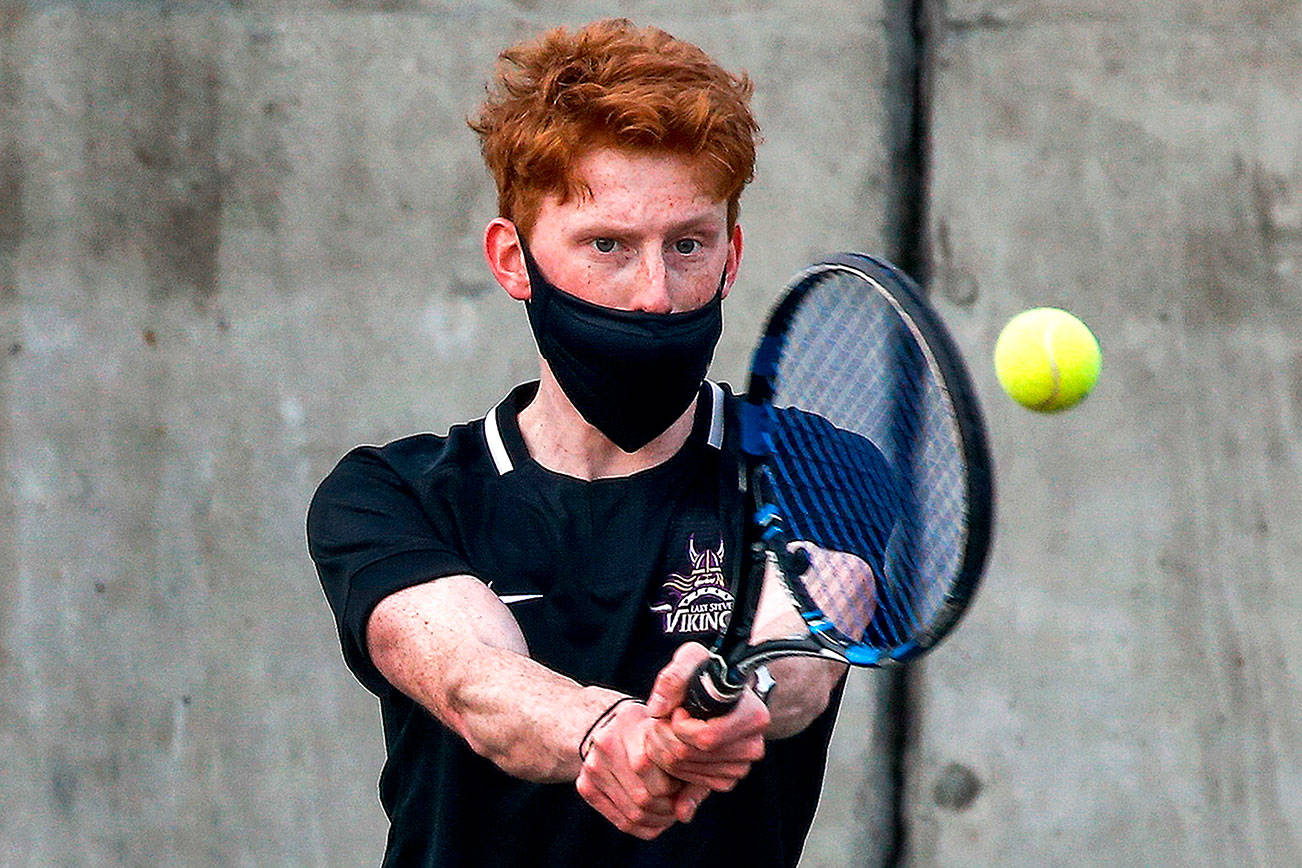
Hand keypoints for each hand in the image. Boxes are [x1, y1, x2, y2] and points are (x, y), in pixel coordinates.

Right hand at [575, 699, 689, 838]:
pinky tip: (654, 816)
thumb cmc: (657, 735)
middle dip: (668, 807)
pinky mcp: (585, 785)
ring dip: (658, 819)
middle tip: (678, 800)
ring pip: (633, 814)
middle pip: (643, 796)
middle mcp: (605, 741)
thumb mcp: (677, 743)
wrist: (616, 727)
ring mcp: (592, 765)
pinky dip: (644, 827)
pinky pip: (621, 823)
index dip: (675, 785)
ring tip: (668, 809)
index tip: (682, 781)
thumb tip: (684, 815)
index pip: (652, 768)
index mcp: (630, 720)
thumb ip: (689, 776)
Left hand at [643, 643, 768, 795]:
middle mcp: (752, 746)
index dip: (679, 726)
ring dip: (663, 751)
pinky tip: (669, 752)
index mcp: (753, 716)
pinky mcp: (727, 780)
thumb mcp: (691, 659)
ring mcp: (740, 767)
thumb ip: (673, 677)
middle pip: (688, 756)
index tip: (676, 710)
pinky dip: (672, 770)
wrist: (723, 692)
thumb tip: (658, 710)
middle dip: (662, 737)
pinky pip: (689, 784)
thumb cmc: (708, 673)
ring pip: (684, 771)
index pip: (705, 737)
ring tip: (666, 730)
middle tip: (660, 720)